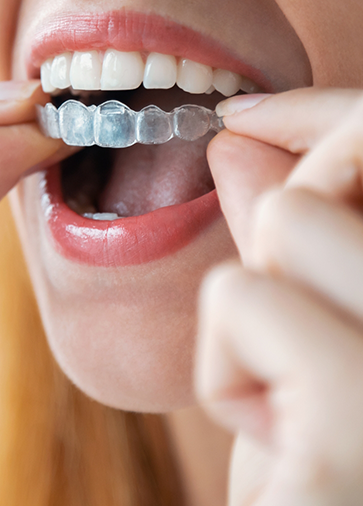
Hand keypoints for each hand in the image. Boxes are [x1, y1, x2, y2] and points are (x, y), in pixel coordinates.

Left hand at [196, 88, 362, 504]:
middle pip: (350, 158)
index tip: (243, 114)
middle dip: (288, 216)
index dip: (323, 110)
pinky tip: (274, 443)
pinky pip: (239, 295)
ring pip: (288, 218)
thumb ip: (297, 234)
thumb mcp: (312, 336)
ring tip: (291, 396)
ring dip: (260, 305)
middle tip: (286, 318)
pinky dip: (228, 363)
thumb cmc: (318, 467)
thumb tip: (239, 137)